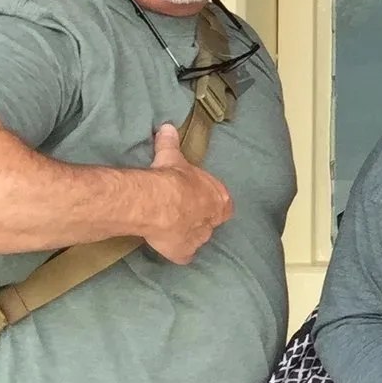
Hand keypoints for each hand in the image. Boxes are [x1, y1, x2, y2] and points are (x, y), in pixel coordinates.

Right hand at [140, 122, 230, 262]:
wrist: (158, 202)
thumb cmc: (172, 177)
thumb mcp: (173, 156)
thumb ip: (171, 143)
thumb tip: (166, 126)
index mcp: (219, 198)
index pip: (223, 204)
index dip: (210, 202)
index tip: (196, 200)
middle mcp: (214, 220)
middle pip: (211, 222)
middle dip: (199, 219)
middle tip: (181, 214)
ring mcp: (200, 238)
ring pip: (199, 239)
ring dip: (189, 235)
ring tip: (172, 229)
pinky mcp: (184, 252)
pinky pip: (184, 256)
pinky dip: (178, 253)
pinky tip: (168, 248)